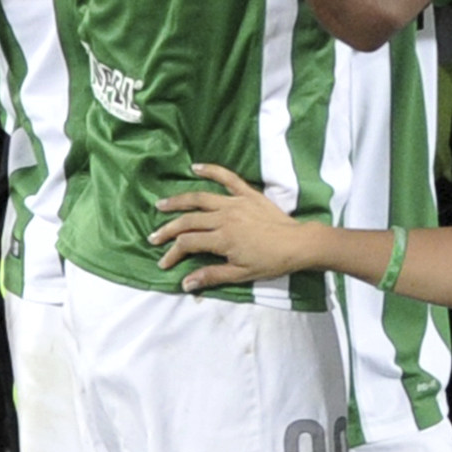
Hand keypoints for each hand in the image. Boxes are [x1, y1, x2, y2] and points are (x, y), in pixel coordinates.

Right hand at [150, 164, 322, 285]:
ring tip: (161, 204)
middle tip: (153, 237)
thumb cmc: (271, 262)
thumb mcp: (241, 274)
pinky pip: (227, 178)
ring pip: (200, 198)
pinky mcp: (247, 193)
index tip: (163, 263)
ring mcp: (235, 202)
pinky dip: (211, 170)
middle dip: (168, 230)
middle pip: (188, 221)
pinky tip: (196, 168)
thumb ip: (211, 276)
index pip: (188, 243)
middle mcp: (224, 217)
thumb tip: (185, 283)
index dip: (172, 253)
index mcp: (222, 239)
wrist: (298, 243)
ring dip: (179, 201)